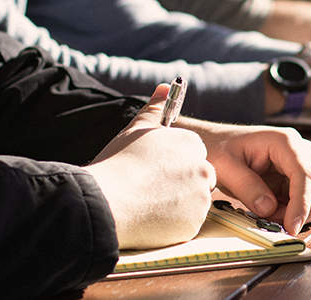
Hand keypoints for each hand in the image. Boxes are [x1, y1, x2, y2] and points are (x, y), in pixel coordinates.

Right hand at [85, 84, 214, 249]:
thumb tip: (164, 87)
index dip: (173, 164)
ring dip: (178, 204)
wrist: (107, 201)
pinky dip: (174, 223)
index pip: (193, 154)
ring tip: (148, 203)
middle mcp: (203, 169)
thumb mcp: (136, 129)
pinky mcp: (195, 223)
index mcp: (191, 144)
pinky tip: (151, 218)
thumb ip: (155, 108)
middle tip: (151, 189)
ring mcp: (201, 198)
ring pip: (194, 201)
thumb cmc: (119, 163)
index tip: (155, 171)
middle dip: (181, 184)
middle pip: (199, 178)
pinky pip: (188, 223)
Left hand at [176, 120, 310, 235]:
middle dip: (303, 212)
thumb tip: (269, 208)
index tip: (291, 227)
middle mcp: (302, 150)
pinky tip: (279, 214)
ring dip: (302, 214)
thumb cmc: (219, 149)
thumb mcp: (224, 167)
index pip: (305, 175)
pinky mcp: (301, 178)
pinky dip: (302, 213)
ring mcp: (304, 163)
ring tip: (271, 216)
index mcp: (285, 141)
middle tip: (273, 223)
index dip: (302, 204)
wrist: (217, 144)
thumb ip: (246, 186)